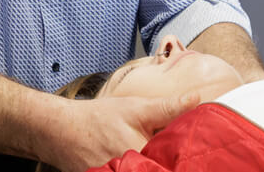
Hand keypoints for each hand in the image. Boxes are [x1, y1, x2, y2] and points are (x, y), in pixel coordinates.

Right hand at [41, 93, 199, 171]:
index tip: (201, 160)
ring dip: (153, 168)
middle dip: (168, 165)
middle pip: (160, 170)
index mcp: (140, 155)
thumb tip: (197, 98)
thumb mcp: (136, 108)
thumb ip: (168, 108)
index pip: (173, 165)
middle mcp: (128, 171)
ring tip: (159, 160)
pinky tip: (142, 165)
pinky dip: (138, 171)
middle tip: (186, 161)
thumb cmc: (100, 118)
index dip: (185, 163)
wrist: (62, 130)